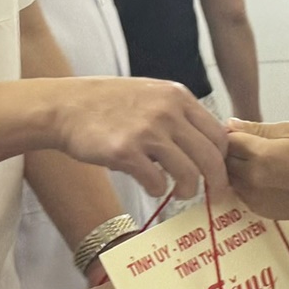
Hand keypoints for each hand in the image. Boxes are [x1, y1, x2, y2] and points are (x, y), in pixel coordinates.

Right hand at [49, 78, 227, 200]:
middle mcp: (167, 111)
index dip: (223, 158)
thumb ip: (178, 114)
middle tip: (215, 194)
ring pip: (189, 173)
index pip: (217, 133)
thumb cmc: (108, 104)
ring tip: (181, 193)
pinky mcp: (126, 152)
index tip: (221, 173)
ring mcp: (147, 131)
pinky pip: (157, 182)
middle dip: (217, 180)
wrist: (65, 107)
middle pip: (211, 156)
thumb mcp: (151, 95)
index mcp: (177, 96)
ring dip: (189, 189)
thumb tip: (205, 145)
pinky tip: (151, 185)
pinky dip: (158, 190)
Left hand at [225, 119, 288, 221]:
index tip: (239, 132)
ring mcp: (251, 195)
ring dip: (234, 168)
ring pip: (228, 177)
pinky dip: (242, 183)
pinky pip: (238, 191)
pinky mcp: (255, 208)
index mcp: (260, 154)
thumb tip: (231, 124)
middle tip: (246, 146)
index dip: (230, 133)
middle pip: (223, 160)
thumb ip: (258, 127)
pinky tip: (261, 178)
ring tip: (254, 162)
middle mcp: (251, 176)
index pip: (228, 140)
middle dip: (230, 151)